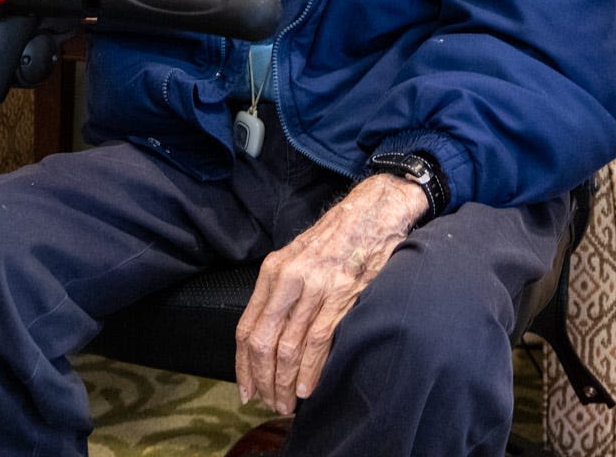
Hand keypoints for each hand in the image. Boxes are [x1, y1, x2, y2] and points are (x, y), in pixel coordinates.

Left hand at [234, 174, 426, 413]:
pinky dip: (309, 371)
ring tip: (286, 402)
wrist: (372, 213)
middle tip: (268, 403)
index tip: (246, 389)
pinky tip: (306, 389)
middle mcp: (288, 279)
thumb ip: (281, 292)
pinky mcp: (340, 295)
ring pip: (288, 347)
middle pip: (263, 342)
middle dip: (262, 380)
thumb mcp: (297, 258)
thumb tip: (268, 338)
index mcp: (273, 271)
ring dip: (284, 382)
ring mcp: (314, 287)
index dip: (243, 365)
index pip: (247, 327)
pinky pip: (317, 342)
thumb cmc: (336, 239)